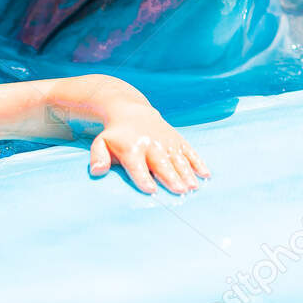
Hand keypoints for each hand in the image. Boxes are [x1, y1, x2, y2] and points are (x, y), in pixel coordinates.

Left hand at [87, 102, 209, 194]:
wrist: (131, 112)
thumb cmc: (115, 135)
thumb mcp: (100, 144)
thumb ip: (98, 158)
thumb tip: (96, 171)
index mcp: (131, 148)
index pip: (137, 166)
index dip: (144, 177)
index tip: (151, 189)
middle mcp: (150, 144)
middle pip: (161, 164)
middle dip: (171, 177)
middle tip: (180, 191)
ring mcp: (166, 141)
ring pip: (178, 159)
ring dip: (187, 173)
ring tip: (193, 187)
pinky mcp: (177, 140)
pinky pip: (189, 151)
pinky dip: (198, 162)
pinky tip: (206, 174)